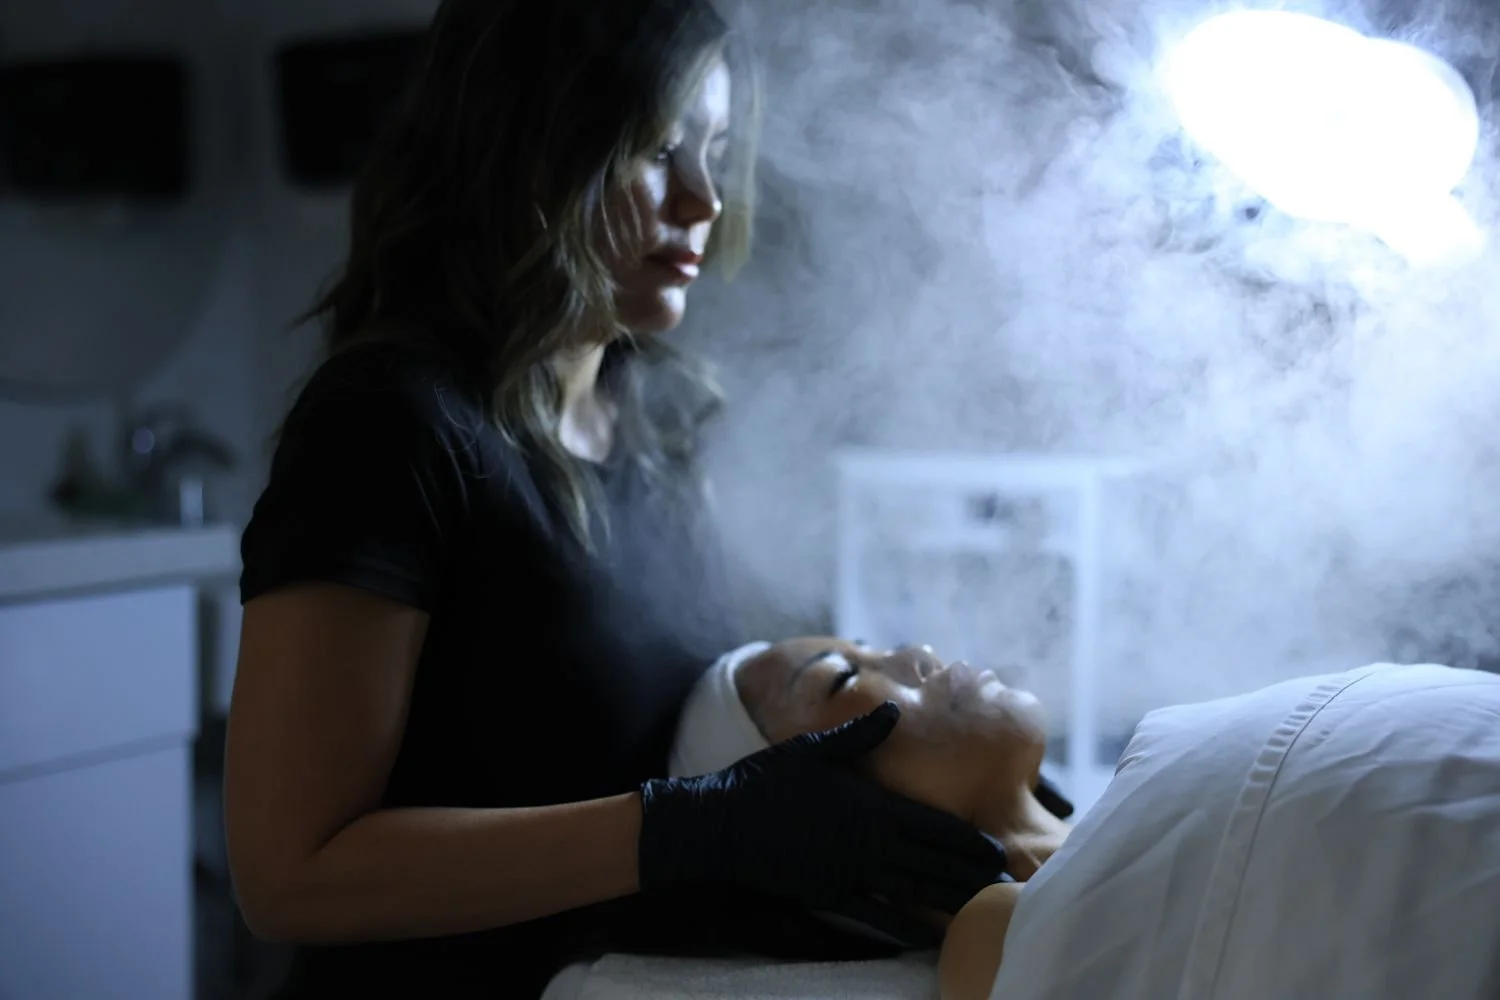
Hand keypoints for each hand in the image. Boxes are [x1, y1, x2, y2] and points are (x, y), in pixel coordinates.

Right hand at [639, 702, 1007, 946]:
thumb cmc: (766, 780)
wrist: (721, 823)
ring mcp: (848, 872)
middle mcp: (867, 842)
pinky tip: (925, 936)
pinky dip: (903, 927)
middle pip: (932, 862)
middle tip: (1002, 885)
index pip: (932, 825)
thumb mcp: (814, 749)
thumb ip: (860, 734)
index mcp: (870, 805)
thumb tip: (894, 709)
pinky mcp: (828, 895)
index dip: (967, 841)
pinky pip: (874, 915)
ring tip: (977, 908)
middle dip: (968, 874)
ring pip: (912, 890)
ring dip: (947, 900)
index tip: (996, 850)